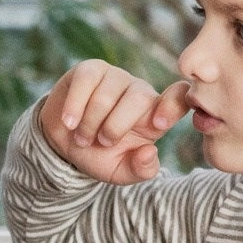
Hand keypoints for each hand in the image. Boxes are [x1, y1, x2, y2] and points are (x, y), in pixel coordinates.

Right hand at [39, 61, 191, 184]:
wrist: (64, 144)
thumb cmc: (98, 156)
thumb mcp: (121, 171)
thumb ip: (140, 170)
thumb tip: (150, 152)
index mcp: (154, 114)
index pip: (179, 97)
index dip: (173, 106)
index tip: (158, 125)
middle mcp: (139, 91)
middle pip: (140, 98)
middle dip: (115, 127)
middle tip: (102, 143)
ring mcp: (114, 77)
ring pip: (107, 95)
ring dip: (91, 123)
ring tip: (82, 138)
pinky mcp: (89, 70)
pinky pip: (86, 81)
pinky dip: (75, 106)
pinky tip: (70, 122)